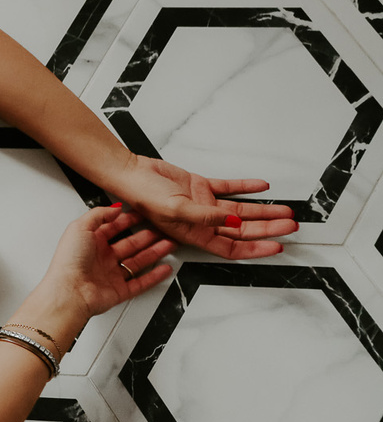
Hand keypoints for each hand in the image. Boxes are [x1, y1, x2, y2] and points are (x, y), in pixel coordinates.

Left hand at [40, 206, 174, 318]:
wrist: (69, 291)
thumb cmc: (69, 261)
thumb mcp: (80, 227)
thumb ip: (99, 214)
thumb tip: (115, 208)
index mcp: (91, 242)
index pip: (114, 227)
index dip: (129, 220)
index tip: (144, 214)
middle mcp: (101, 258)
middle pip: (130, 244)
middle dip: (148, 236)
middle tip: (163, 229)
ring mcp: (110, 274)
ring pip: (138, 261)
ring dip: (155, 252)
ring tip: (170, 244)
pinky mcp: (118, 290)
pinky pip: (140, 283)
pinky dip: (154, 276)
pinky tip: (164, 268)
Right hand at [111, 155, 296, 259]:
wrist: (131, 172)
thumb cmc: (142, 195)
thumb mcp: (175, 209)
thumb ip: (205, 216)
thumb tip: (232, 222)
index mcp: (193, 234)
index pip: (231, 248)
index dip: (255, 249)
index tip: (276, 247)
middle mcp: (201, 222)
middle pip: (242, 230)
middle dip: (267, 229)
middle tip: (289, 227)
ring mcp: (202, 205)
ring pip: (240, 211)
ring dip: (263, 211)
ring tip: (284, 211)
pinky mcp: (200, 187)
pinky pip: (229, 188)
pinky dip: (246, 187)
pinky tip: (262, 187)